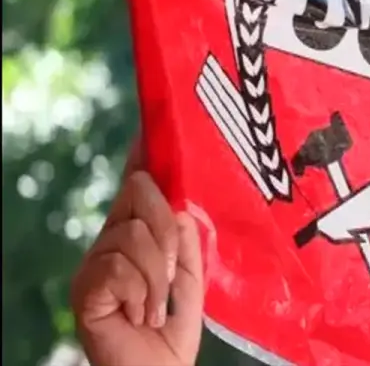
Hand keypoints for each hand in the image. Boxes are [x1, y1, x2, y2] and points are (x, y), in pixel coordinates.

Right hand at [72, 140, 203, 365]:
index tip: (150, 129)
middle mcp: (113, 241)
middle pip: (140, 193)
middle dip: (167, 229)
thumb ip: (189, 242)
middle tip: (171, 275)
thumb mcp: (192, 279)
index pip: (139, 187)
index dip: (144, 158)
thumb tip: (181, 207)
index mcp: (138, 235)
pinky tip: (137, 315)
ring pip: (135, 233)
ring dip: (158, 276)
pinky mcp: (86, 288)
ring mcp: (96, 263)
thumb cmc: (172, 332)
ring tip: (154, 306)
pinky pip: (121, 266)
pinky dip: (141, 294)